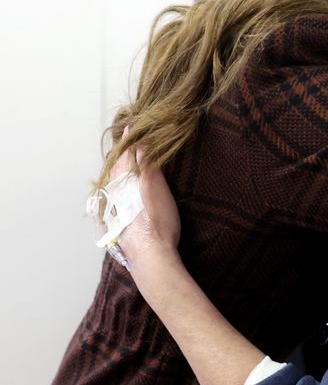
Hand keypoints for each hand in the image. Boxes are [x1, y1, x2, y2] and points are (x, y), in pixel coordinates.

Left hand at [109, 147, 180, 271]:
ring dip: (118, 171)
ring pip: (113, 184)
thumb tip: (140, 140)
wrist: (151, 257)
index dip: (130, 141)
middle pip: (116, 168)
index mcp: (123, 182)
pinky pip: (115, 199)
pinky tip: (120, 195)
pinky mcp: (119, 223)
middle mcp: (115, 193)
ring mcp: (116, 209)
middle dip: (122, 155)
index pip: (126, 154)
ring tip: (123, 164)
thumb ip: (146, 163)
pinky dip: (118, 190)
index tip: (131, 128)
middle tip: (127, 143)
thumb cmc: (157, 223)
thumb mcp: (155, 187)